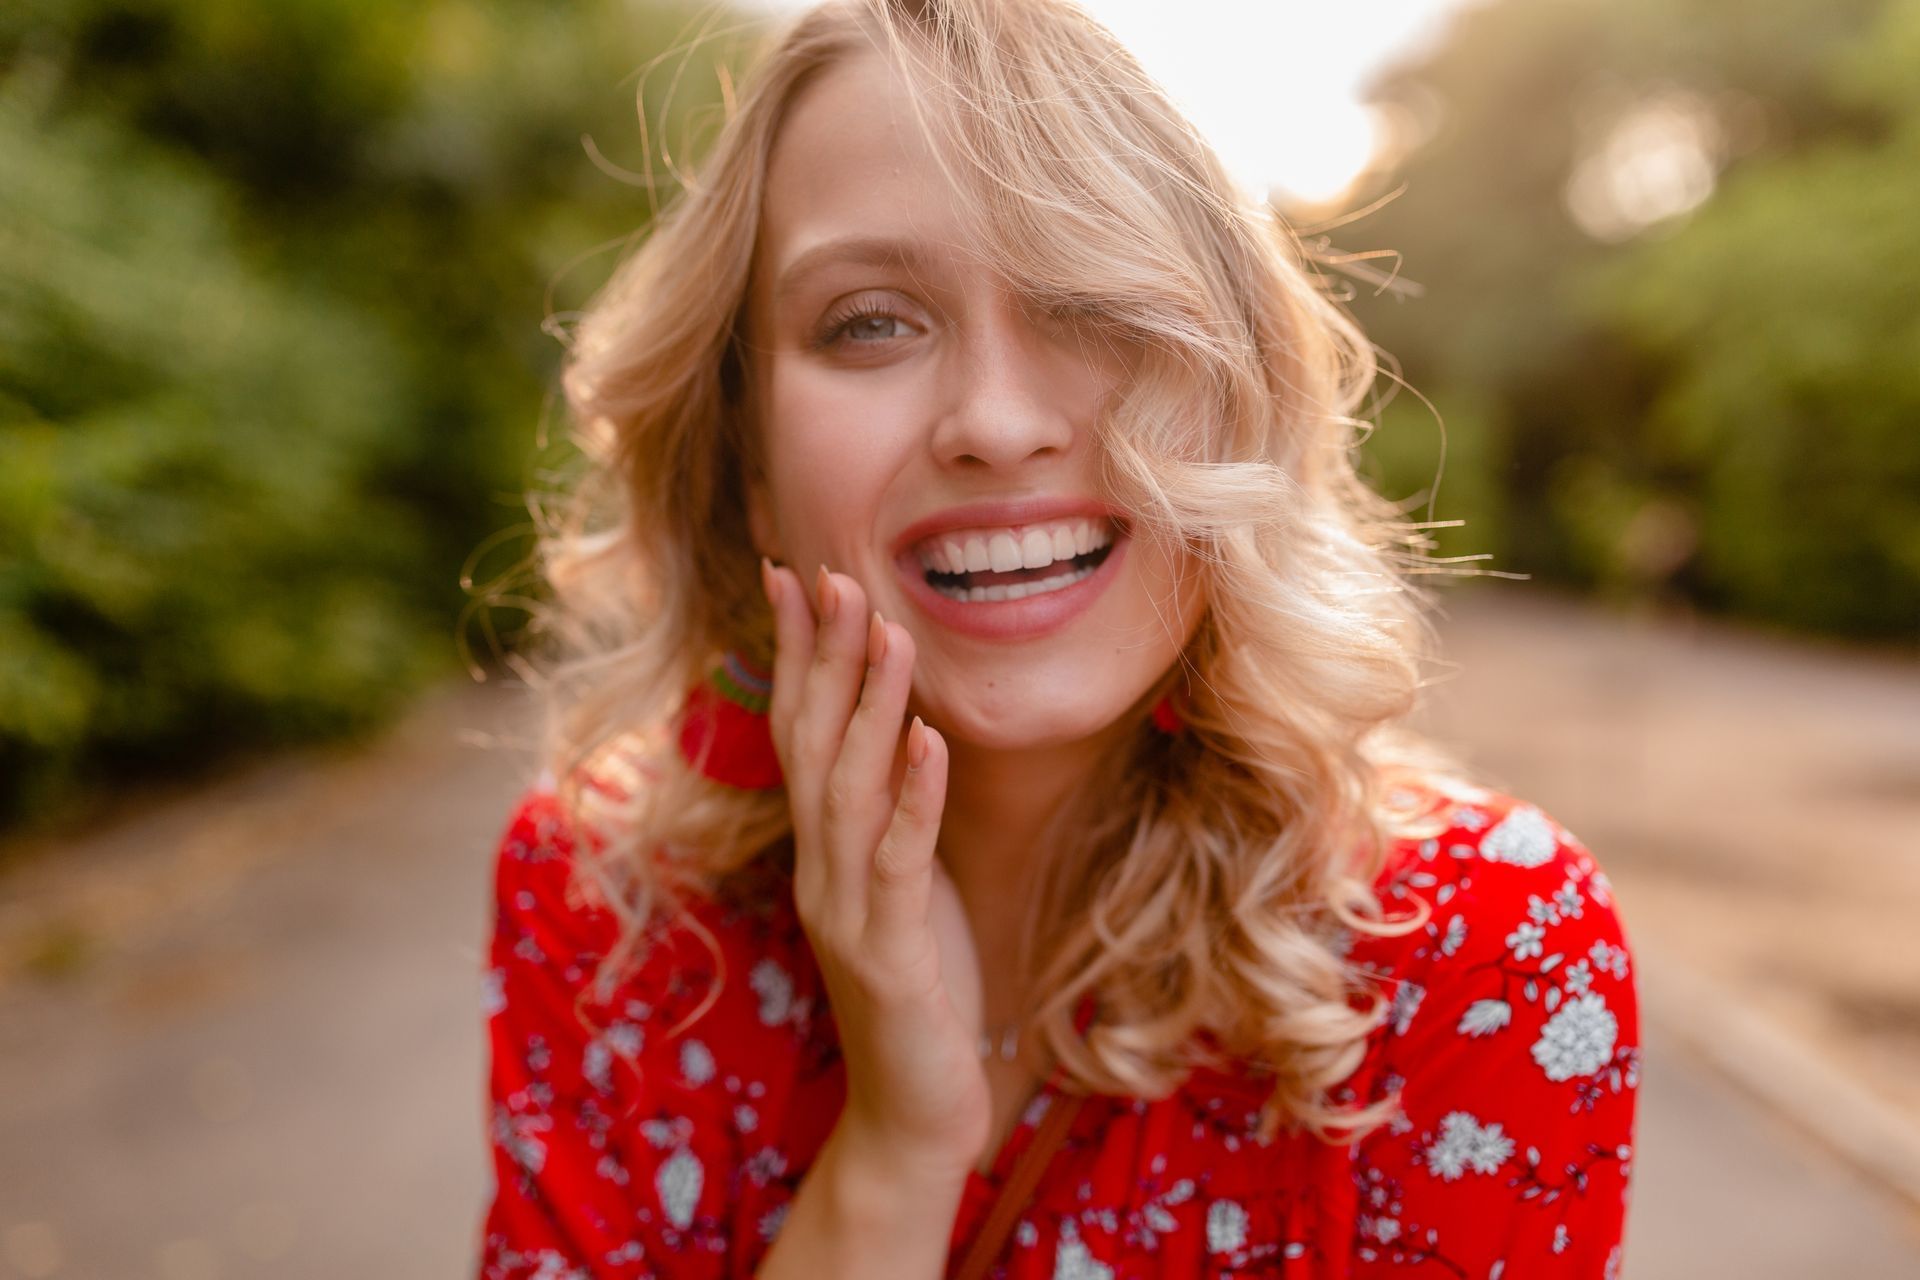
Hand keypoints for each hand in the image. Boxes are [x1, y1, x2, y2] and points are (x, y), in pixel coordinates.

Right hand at [760, 558, 990, 1183]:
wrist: (913, 1114)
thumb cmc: (920, 995)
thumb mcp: (902, 890)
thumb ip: (889, 816)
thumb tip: (902, 730)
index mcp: (821, 852)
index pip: (799, 733)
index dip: (797, 653)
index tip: (796, 573)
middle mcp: (819, 871)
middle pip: (813, 746)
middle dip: (825, 656)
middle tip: (835, 573)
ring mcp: (846, 914)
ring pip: (849, 791)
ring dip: (871, 708)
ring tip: (891, 632)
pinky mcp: (889, 955)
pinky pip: (898, 862)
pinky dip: (914, 798)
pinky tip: (932, 742)